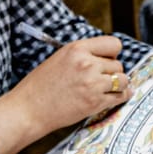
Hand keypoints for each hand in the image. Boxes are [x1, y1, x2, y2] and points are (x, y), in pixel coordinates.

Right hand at [0, 34, 130, 153]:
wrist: (29, 109)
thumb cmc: (40, 85)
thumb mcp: (60, 59)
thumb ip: (83, 56)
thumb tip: (106, 58)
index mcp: (77, 49)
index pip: (113, 44)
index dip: (112, 53)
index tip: (107, 60)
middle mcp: (87, 64)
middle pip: (118, 64)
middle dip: (112, 72)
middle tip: (101, 79)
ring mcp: (92, 83)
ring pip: (123, 80)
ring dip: (119, 85)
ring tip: (108, 89)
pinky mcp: (95, 102)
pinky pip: (121, 96)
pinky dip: (121, 96)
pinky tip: (115, 97)